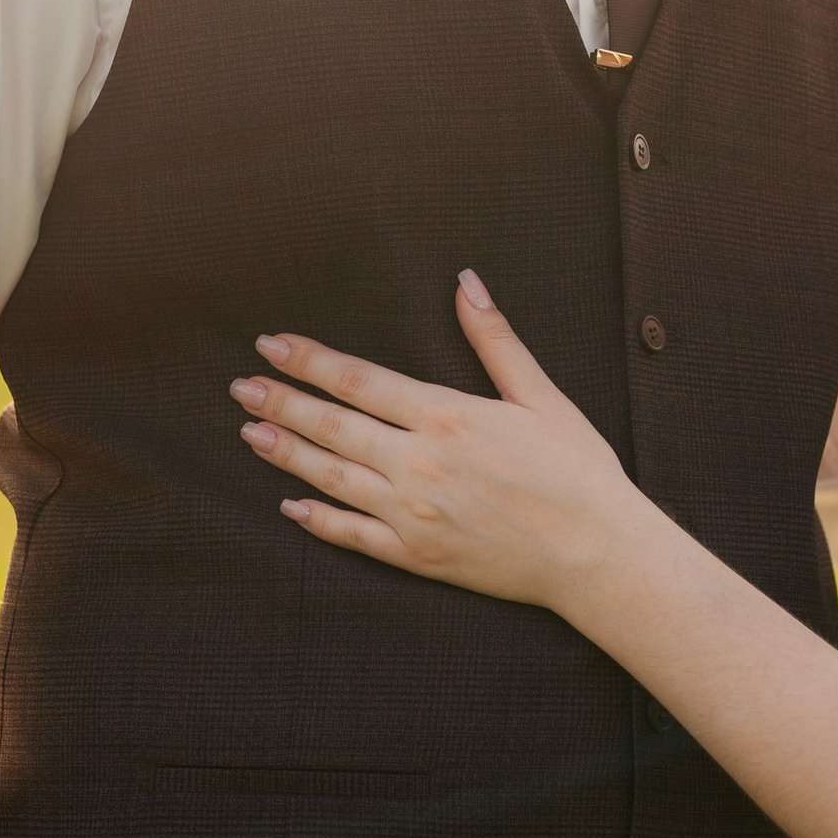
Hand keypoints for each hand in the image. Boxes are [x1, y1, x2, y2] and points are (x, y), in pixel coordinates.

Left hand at [232, 276, 640, 611]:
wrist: (596, 553)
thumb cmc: (577, 472)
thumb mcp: (541, 395)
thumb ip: (495, 339)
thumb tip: (466, 282)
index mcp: (446, 416)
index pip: (358, 380)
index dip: (309, 360)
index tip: (272, 346)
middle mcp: (419, 463)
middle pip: (332, 426)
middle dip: (282, 402)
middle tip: (242, 387)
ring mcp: (413, 513)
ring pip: (332, 478)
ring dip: (286, 453)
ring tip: (250, 432)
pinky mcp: (417, 555)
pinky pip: (353, 536)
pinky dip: (317, 521)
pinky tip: (290, 507)